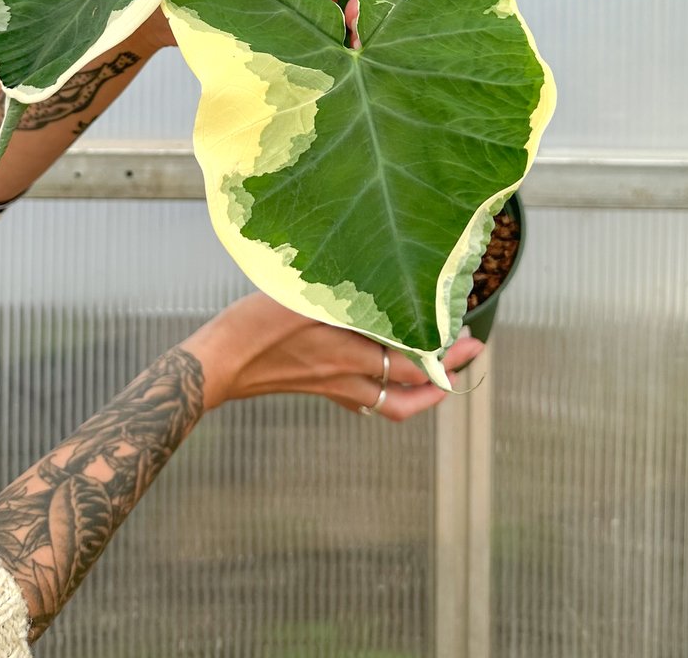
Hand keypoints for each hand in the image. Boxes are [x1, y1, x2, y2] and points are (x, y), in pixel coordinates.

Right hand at [182, 292, 483, 421]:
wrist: (218, 364)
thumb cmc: (254, 327)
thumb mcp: (302, 299)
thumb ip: (344, 297)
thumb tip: (384, 285)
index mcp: (349, 356)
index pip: (412, 365)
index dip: (445, 355)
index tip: (470, 338)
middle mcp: (347, 379)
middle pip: (409, 393)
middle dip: (445, 377)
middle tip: (469, 355)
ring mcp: (332, 388)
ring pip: (389, 403)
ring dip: (419, 391)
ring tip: (438, 374)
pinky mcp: (315, 388)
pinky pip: (362, 399)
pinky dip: (385, 391)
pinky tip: (384, 374)